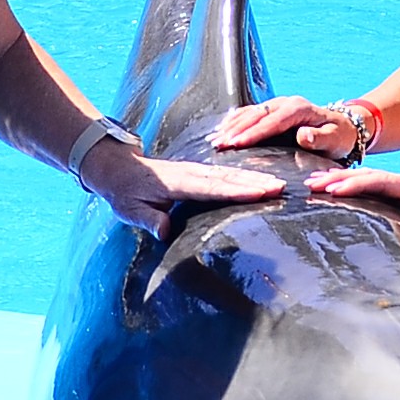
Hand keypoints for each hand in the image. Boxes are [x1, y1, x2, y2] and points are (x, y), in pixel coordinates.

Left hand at [87, 143, 283, 233]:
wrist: (118, 168)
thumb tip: (164, 230)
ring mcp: (195, 171)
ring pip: (229, 174)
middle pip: (227, 178)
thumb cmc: (124, 192)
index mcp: (175, 184)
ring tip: (278, 183)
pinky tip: (260, 180)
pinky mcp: (198, 173)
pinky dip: (243, 176)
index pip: (210, 188)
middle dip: (254, 181)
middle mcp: (189, 174)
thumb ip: (147, 220)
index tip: (260, 192)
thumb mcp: (128, 210)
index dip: (235, 190)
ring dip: (254, 177)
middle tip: (281, 187)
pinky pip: (224, 174)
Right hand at [209, 93, 371, 156]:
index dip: (252, 132)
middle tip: (218, 144)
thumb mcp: (334, 140)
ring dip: (231, 126)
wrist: (345, 128)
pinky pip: (251, 113)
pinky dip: (235, 121)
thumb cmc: (340, 137)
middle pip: (256, 115)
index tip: (236, 143)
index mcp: (298, 109)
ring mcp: (278, 104)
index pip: (271, 122)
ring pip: (250, 113)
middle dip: (235, 130)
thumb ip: (319, 138)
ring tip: (214, 140)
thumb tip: (302, 135)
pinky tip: (222, 130)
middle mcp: (286, 103)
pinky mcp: (273, 110)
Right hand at [307, 165, 399, 207]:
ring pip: (368, 180)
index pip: (380, 182)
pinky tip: (341, 191)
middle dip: (338, 178)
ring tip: (315, 182)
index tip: (331, 188)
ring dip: (341, 180)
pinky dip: (354, 187)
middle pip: (367, 176)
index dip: (355, 184)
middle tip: (309, 183)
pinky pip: (374, 189)